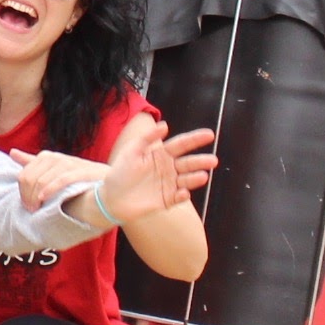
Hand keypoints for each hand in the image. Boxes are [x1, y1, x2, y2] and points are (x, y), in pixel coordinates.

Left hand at [99, 117, 217, 224]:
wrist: (111, 197)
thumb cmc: (120, 171)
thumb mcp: (131, 151)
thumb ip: (147, 138)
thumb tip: (165, 125)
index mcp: (161, 154)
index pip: (181, 145)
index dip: (195, 139)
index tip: (210, 134)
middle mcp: (168, 169)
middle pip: (188, 163)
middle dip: (201, 161)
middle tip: (213, 160)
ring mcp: (168, 185)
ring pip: (186, 180)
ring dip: (195, 178)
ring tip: (204, 176)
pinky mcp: (166, 200)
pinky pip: (177, 198)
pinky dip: (182, 195)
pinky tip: (184, 193)